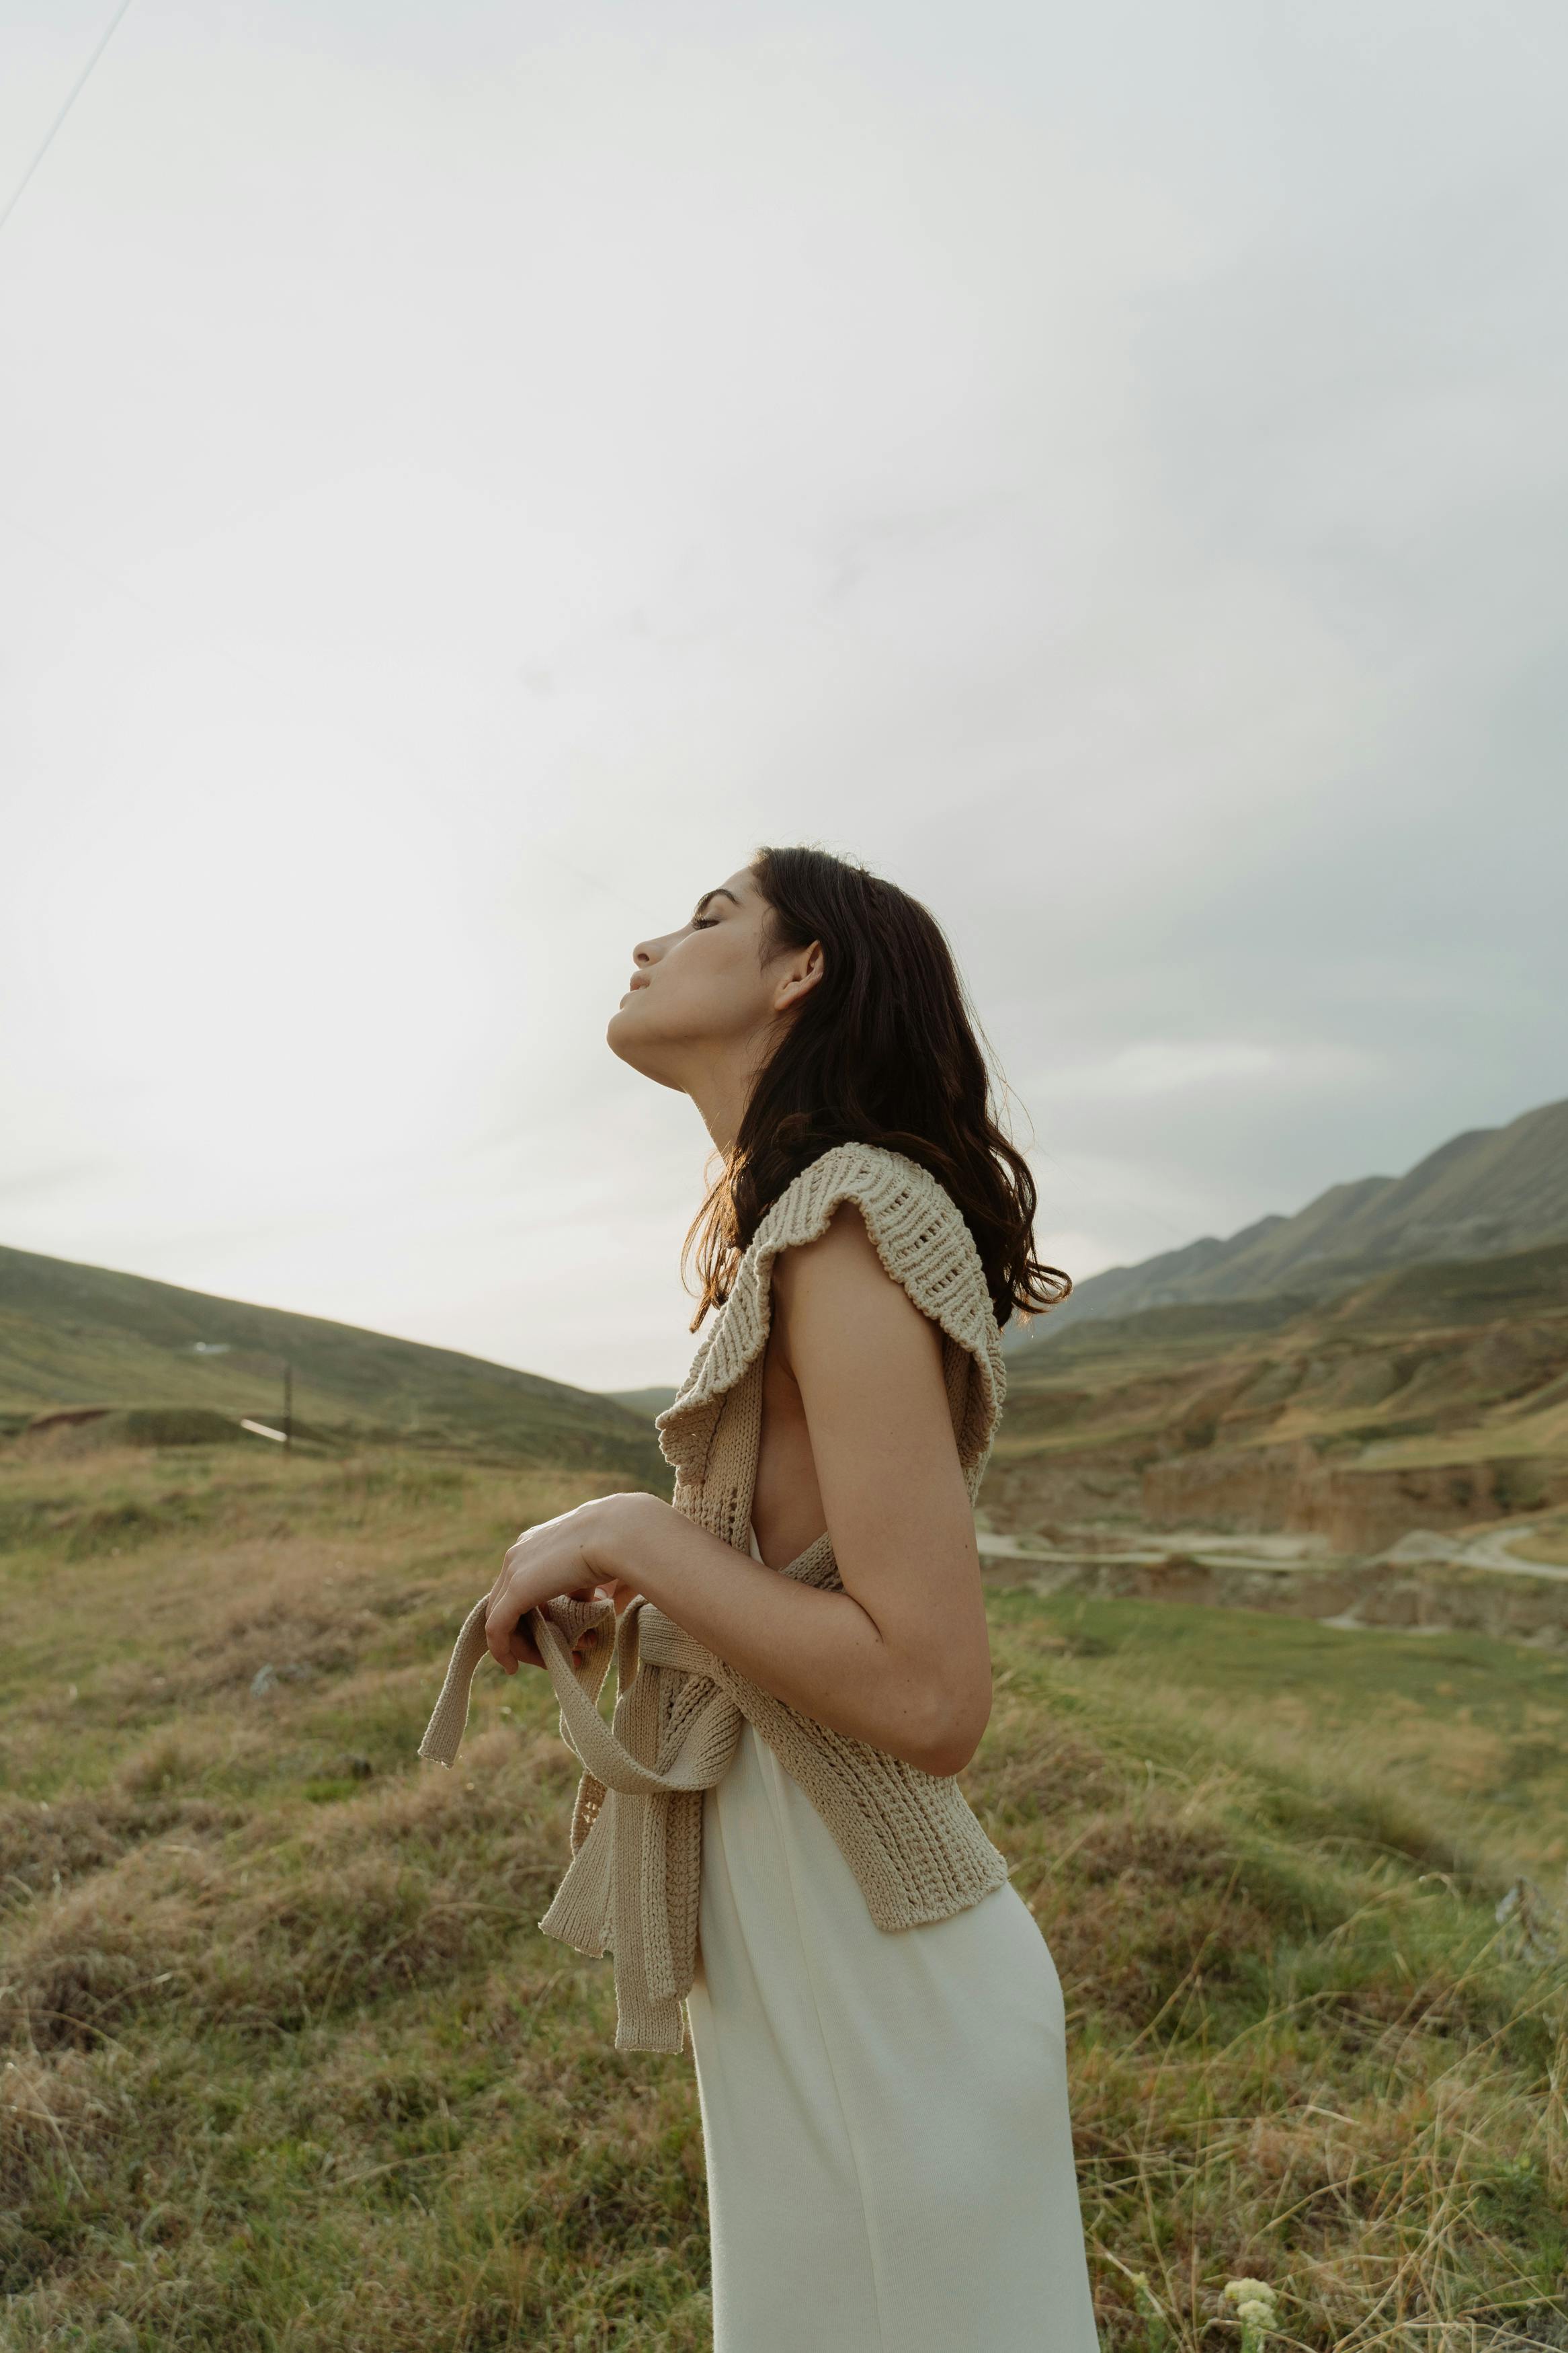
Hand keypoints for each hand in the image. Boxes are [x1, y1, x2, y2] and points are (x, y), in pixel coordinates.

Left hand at [483, 1494, 649, 1674]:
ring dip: (523, 1646)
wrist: (623, 1533)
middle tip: (555, 1654)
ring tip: (549, 1663)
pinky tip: (511, 1667)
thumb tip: (609, 1606)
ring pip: (501, 1618)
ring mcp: (514, 1568)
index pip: (523, 1585)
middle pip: (508, 1603)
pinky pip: (497, 1628)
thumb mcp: (604, 1568)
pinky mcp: (517, 1589)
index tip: (560, 1634)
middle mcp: (520, 1552)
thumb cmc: (624, 1546)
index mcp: (539, 1541)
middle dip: (530, 1633)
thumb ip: (597, 1588)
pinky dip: (501, 1649)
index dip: (538, 1614)